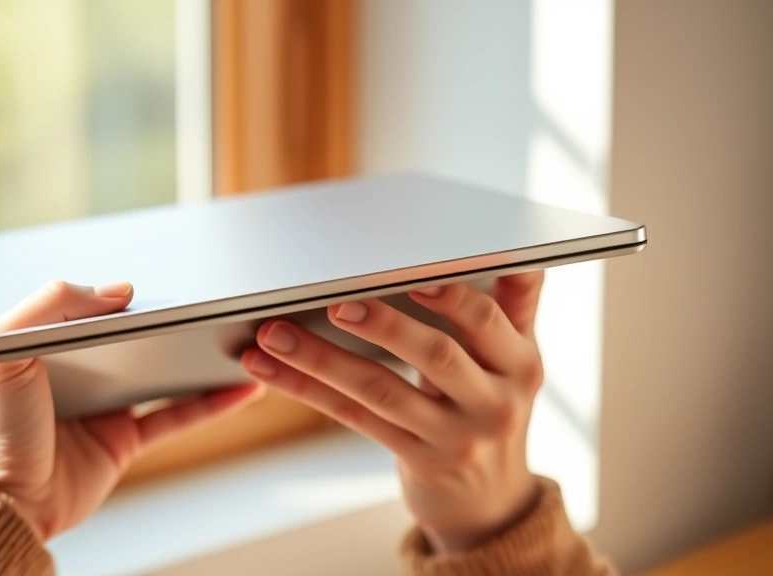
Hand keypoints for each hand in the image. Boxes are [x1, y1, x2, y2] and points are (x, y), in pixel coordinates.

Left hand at [0, 281, 261, 541]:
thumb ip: (51, 306)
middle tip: (207, 307)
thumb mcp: (4, 349)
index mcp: (43, 345)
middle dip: (169, 324)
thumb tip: (118, 291)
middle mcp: (76, 373)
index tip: (154, 289)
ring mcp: (103, 408)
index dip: (120, 299)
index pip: (90, 310)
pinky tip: (240, 390)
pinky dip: (210, 405)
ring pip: (162, 375)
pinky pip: (175, 417)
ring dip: (198, 360)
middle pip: (133, 339)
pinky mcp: (124, 441)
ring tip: (236, 340)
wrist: (1, 503)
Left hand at [241, 272, 544, 552]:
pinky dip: (309, 389)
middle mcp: (494, 400)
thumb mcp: (513, 360)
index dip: (451, 295)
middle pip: (435, 355)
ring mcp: (456, 435)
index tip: (413, 271)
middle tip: (338, 302)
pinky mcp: (418, 460)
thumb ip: (511, 306)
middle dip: (384, 325)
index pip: (487, 318)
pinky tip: (271, 369)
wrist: (492, 500)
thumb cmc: (490, 406)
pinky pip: (356, 416)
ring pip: (381, 390)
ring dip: (322, 358)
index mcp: (520, 361)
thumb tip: (516, 249)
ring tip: (274, 334)